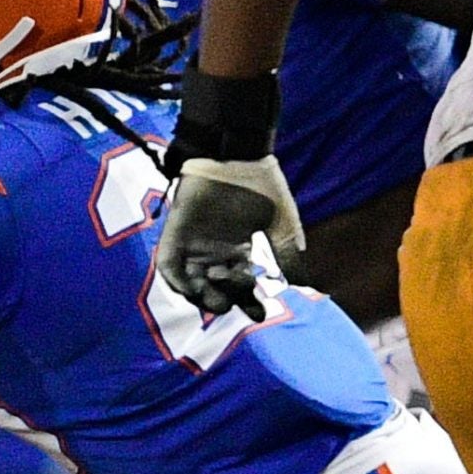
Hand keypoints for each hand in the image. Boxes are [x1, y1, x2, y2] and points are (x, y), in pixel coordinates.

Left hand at [154, 156, 302, 320]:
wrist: (236, 157)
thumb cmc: (261, 187)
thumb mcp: (280, 226)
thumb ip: (287, 255)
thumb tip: (304, 285)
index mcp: (238, 251)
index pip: (241, 287)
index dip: (249, 303)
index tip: (260, 315)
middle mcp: (214, 253)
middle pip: (215, 290)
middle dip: (226, 301)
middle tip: (239, 296)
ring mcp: (193, 245)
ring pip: (191, 284)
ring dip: (203, 296)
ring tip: (219, 295)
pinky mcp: (175, 235)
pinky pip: (168, 266)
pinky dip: (178, 281)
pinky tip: (193, 287)